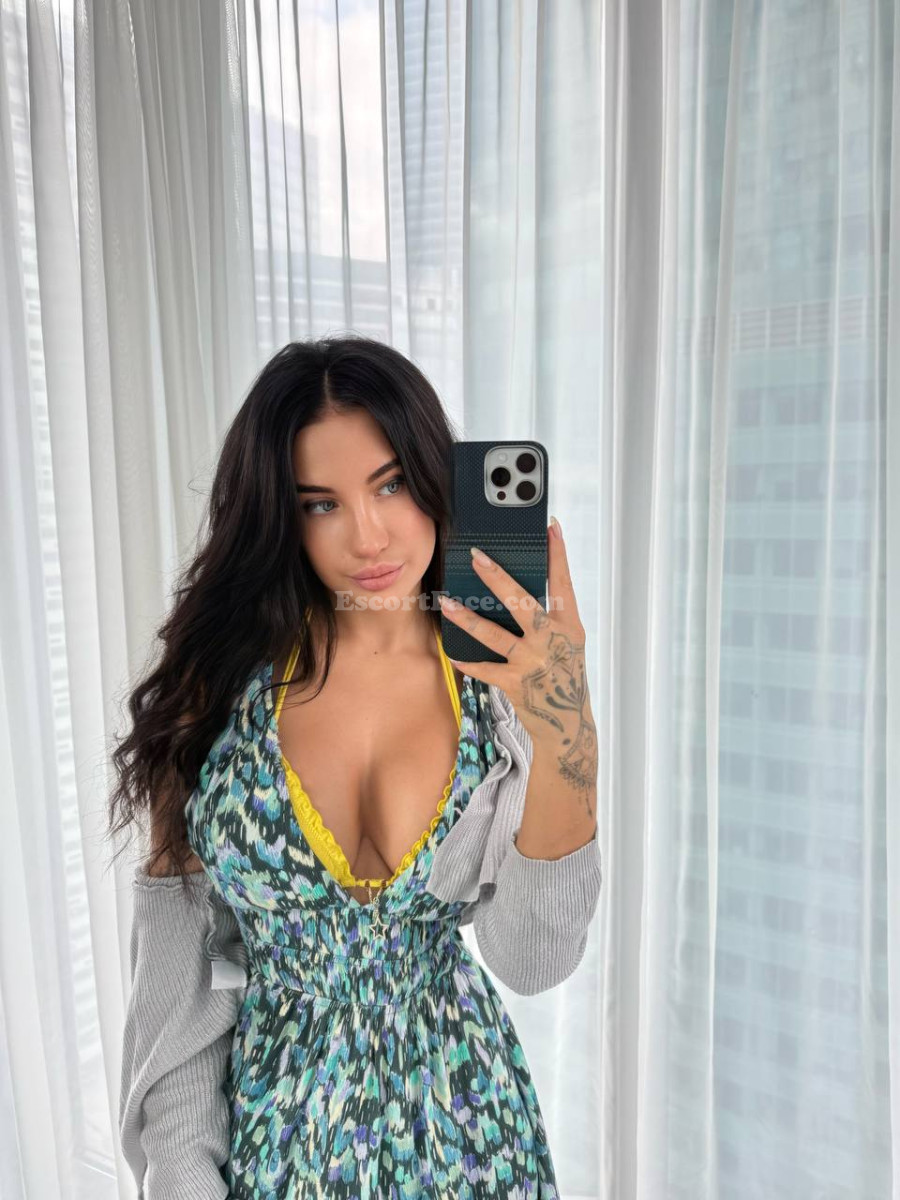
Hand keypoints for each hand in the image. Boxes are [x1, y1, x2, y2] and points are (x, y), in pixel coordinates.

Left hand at [438, 519, 595, 779]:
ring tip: (447, 602)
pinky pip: (485, 668)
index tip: (550, 526)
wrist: (568, 723)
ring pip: (494, 634)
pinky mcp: (516, 684)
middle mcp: (552, 640)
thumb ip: (549, 617)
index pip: (563, 582)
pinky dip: (468, 660)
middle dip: (497, 578)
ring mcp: (533, 662)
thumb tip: (516, 586)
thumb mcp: (567, 643)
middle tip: (476, 556)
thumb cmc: (564, 675)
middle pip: (522, 602)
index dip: (557, 553)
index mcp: (568, 625)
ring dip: (467, 618)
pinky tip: (452, 649)